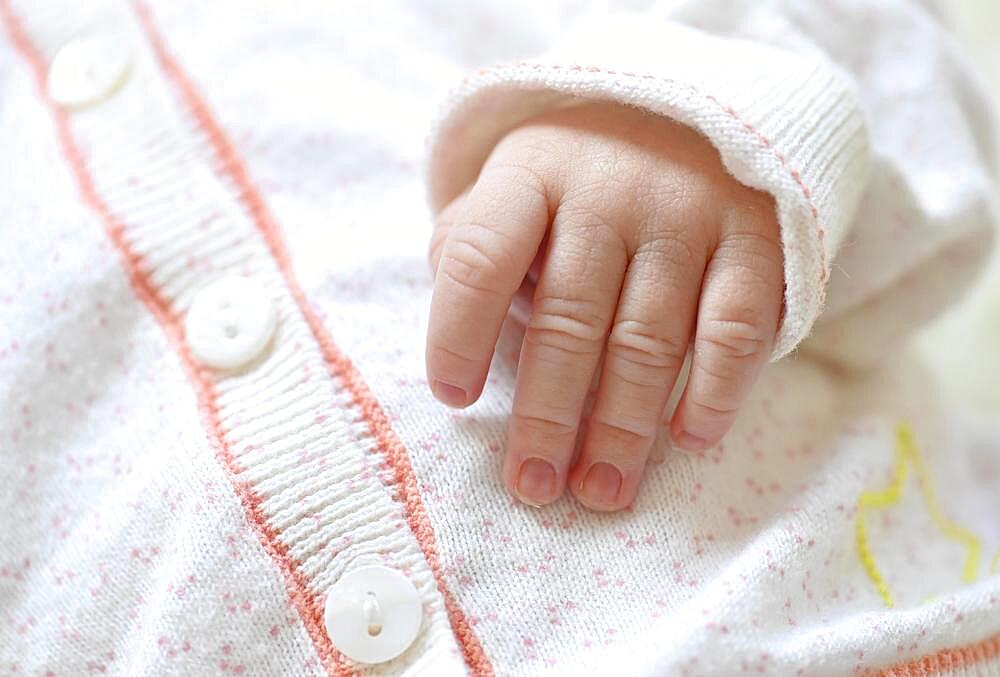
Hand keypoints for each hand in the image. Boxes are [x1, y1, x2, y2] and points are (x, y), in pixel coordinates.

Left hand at [425, 102, 783, 510]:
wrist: (699, 113)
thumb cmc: (584, 178)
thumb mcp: (519, 184)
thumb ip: (475, 244)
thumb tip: (457, 335)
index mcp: (533, 174)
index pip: (480, 258)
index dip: (458, 334)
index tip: (454, 399)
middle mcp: (609, 191)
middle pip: (568, 319)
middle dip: (546, 414)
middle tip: (531, 484)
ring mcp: (689, 213)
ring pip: (648, 338)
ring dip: (621, 426)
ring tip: (599, 489)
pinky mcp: (757, 239)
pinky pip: (736, 329)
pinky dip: (714, 391)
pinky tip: (689, 439)